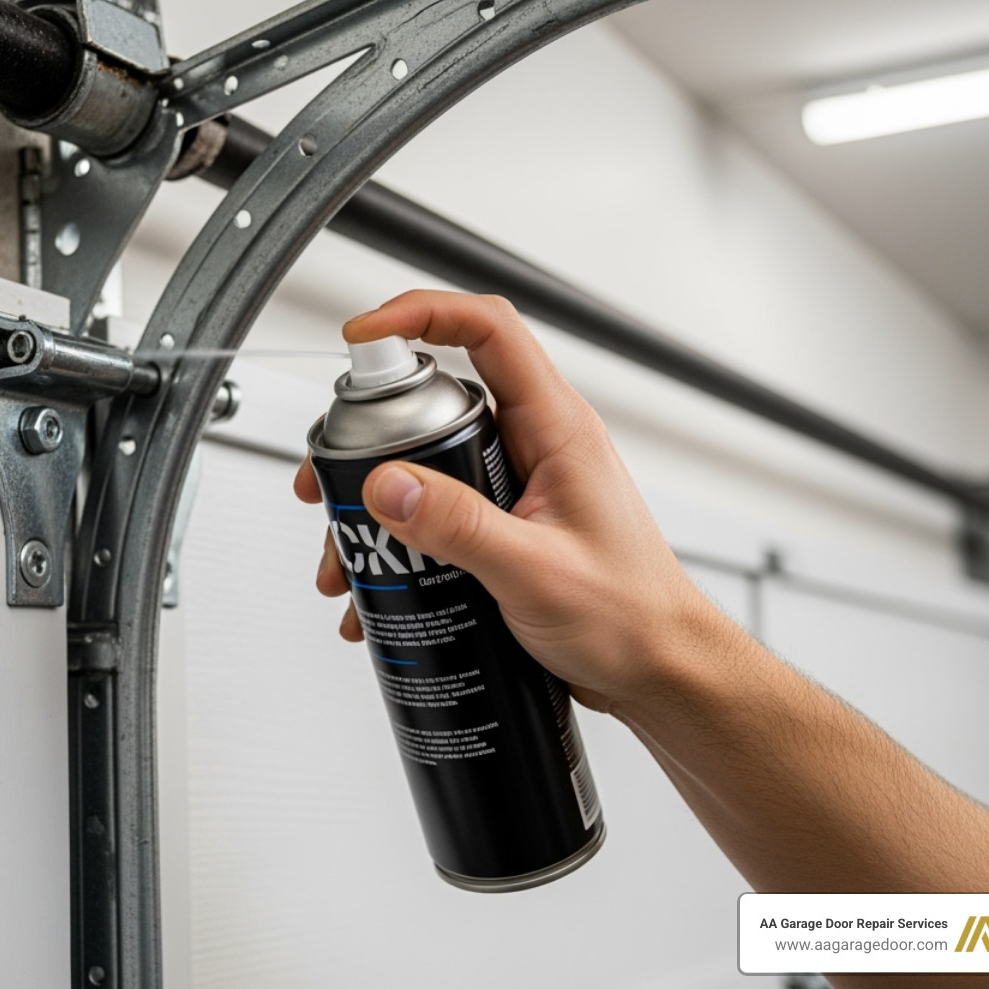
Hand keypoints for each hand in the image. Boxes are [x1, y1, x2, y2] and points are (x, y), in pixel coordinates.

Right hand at [294, 290, 723, 713]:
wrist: (660, 674)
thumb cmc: (632, 619)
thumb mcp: (535, 572)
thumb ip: (459, 527)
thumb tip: (388, 484)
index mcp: (557, 429)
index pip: (487, 332)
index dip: (421, 314)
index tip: (363, 336)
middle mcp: (536, 445)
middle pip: (436, 401)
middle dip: (371, 438)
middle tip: (328, 478)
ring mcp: (519, 486)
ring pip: (428, 463)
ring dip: (378, 506)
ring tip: (348, 558)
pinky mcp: (506, 526)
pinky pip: (438, 512)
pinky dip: (399, 545)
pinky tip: (381, 592)